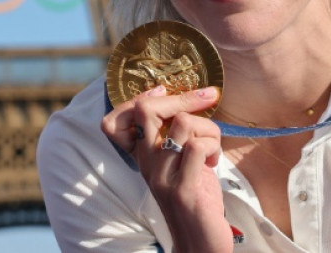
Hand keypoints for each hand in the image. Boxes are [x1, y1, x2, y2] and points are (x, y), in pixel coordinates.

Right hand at [102, 85, 231, 252]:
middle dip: (181, 98)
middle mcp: (146, 164)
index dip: (143, 97)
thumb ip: (178, 137)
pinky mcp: (181, 189)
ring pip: (181, 123)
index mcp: (143, 156)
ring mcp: (161, 176)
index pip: (116, 119)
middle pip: (146, 110)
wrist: (199, 245)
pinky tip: (213, 163)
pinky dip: (213, 147)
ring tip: (212, 145)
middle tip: (206, 100)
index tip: (168, 94)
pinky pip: (196, 147)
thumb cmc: (197, 201)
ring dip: (208, 128)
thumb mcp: (181, 164)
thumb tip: (192, 100)